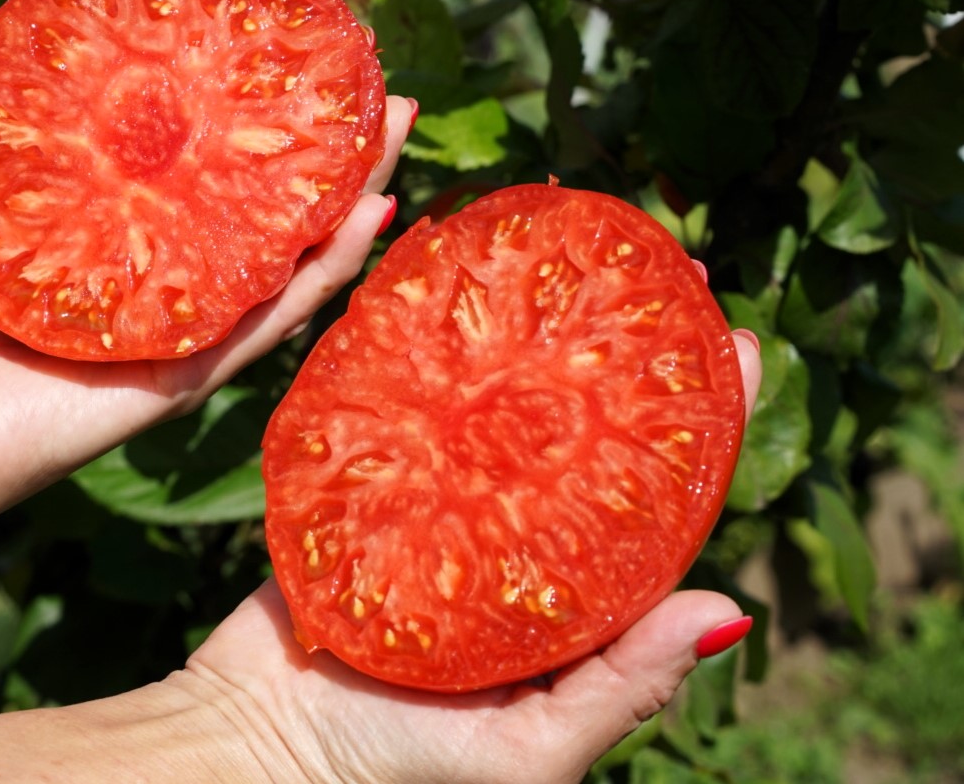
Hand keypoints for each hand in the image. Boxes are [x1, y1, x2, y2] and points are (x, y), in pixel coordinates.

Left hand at [0, 96, 414, 525]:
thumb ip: (14, 144)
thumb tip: (33, 57)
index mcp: (147, 255)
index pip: (228, 192)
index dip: (274, 139)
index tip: (313, 79)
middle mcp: (186, 295)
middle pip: (284, 223)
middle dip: (340, 162)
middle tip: (385, 101)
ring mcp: (197, 339)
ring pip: (299, 268)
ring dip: (356, 204)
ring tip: (396, 140)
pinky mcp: (192, 378)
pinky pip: (272, 321)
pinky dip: (326, 273)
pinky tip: (368, 221)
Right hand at [175, 331, 761, 783]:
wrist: (257, 748)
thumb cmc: (397, 769)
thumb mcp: (527, 753)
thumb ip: (621, 690)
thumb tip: (733, 607)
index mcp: (567, 600)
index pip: (656, 502)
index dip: (703, 427)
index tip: (742, 347)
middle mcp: (513, 542)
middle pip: (588, 437)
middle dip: (630, 357)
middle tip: (671, 274)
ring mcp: (442, 508)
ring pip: (503, 416)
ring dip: (538, 343)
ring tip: (572, 266)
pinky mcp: (374, 488)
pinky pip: (413, 419)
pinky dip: (435, 365)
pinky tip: (456, 305)